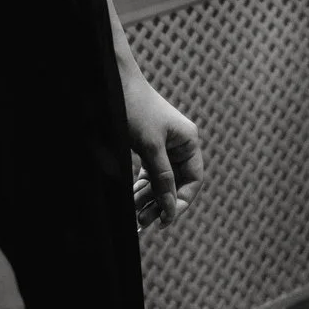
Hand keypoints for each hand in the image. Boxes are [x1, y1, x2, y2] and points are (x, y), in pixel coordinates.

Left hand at [124, 71, 205, 229]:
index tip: (165, 221)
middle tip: (143, 223)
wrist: (116, 84)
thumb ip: (162, 178)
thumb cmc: (135, 110)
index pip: (192, 180)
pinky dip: (141, 189)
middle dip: (160, 204)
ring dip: (148, 200)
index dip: (180, 202)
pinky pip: (149, 175)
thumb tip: (169, 209)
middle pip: (176, 184)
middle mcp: (180, 145)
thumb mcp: (150, 147)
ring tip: (135, 218)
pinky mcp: (150, 148)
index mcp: (189, 142)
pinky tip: (132, 203)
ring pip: (160, 182)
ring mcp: (165, 147)